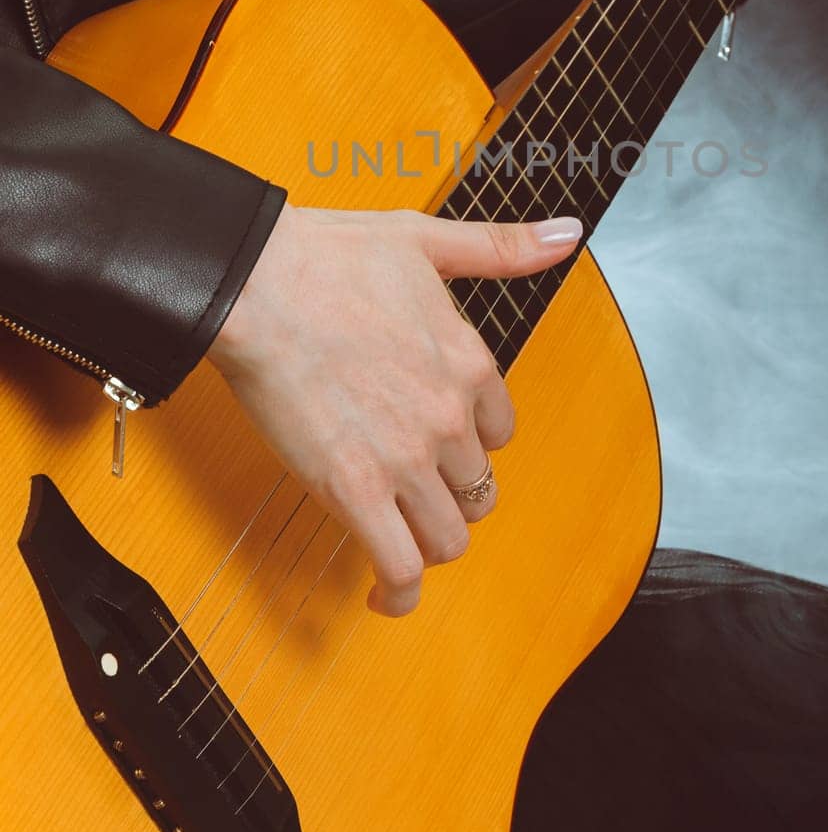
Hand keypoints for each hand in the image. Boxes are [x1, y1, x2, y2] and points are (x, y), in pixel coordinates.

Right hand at [207, 202, 581, 616]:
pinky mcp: (355, 493)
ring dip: (429, 543)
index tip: (441, 440)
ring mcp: (406, 460)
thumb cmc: (325, 257)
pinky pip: (399, 568)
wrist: (255, 284)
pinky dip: (398, 595)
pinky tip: (383, 598)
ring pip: (449, 537)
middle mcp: (449, 417)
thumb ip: (500, 248)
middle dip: (450, 494)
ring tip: (401, 541)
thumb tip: (567, 234)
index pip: (499, 432)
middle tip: (413, 491)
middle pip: (477, 488)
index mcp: (468, 362)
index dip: (472, 440)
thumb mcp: (426, 239)